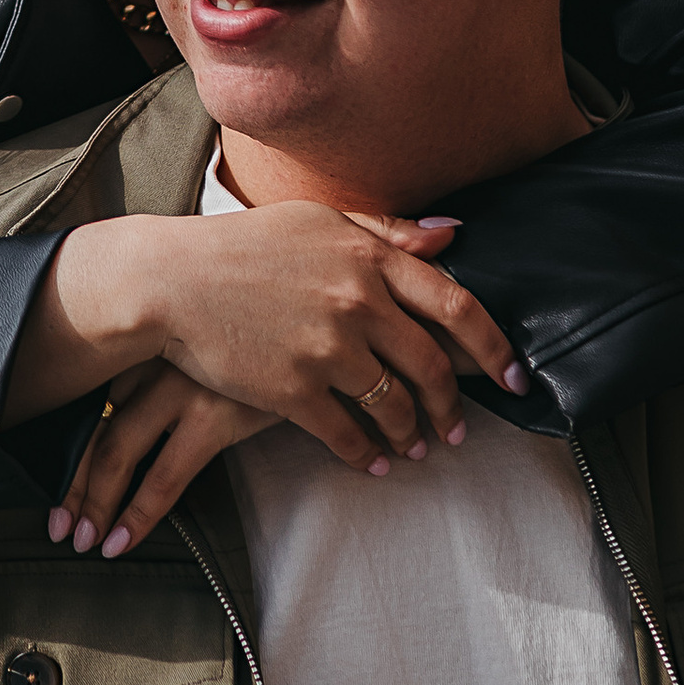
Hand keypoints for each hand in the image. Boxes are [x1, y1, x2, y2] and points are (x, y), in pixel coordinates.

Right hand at [13, 205, 511, 549]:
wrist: (170, 280)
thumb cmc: (244, 245)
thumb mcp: (317, 222)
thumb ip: (386, 230)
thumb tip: (452, 234)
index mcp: (370, 258)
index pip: (456, 305)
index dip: (494, 347)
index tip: (514, 377)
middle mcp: (357, 302)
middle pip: (430, 366)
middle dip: (451, 405)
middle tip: (457, 429)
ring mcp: (326, 347)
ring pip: (393, 406)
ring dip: (411, 434)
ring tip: (415, 449)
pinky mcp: (292, 389)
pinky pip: (347, 433)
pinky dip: (367, 454)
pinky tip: (373, 462)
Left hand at [54, 361, 274, 555]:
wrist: (312, 333)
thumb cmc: (255, 345)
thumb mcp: (200, 345)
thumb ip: (162, 372)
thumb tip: (125, 427)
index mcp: (142, 340)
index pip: (85, 403)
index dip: (64, 454)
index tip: (52, 492)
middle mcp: (151, 357)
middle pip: (93, 431)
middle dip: (70, 487)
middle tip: (58, 528)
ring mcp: (181, 385)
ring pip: (116, 453)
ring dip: (95, 504)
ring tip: (86, 540)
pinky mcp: (215, 414)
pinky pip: (164, 477)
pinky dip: (138, 515)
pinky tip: (122, 540)